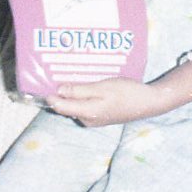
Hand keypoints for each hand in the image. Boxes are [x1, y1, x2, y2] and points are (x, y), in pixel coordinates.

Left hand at [46, 77, 166, 127]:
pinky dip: (82, 94)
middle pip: (66, 106)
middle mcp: (87, 119)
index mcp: (86, 113)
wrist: (149, 103)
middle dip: (60, 92)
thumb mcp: (102, 88)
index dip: (49, 95)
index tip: (42, 81)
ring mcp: (94, 119)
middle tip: (56, 72)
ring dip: (72, 92)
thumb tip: (58, 91)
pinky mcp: (101, 115)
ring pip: (76, 104)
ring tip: (70, 74)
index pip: (59, 106)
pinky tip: (86, 83)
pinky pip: (85, 104)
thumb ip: (80, 91)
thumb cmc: (127, 93)